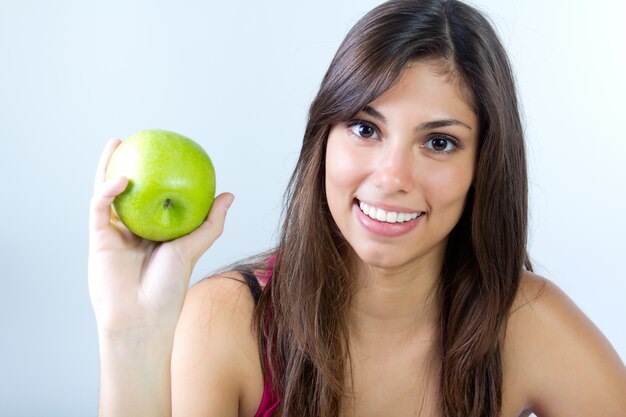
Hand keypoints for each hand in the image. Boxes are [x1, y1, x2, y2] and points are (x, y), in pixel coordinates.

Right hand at [88, 138, 233, 340]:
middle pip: (128, 190)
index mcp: (154, 231)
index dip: (157, 175)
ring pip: (107, 193)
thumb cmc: (170, 287)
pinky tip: (121, 178)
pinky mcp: (97, 238)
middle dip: (128, 163)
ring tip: (117, 143)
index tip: (167, 153)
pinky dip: (107, 191)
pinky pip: (100, 208)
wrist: (143, 317)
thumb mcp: (193, 248)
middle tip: (137, 140)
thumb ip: (210, 222)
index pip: (154, 197)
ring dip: (108, 167)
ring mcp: (113, 233)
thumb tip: (229, 194)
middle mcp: (132, 229)